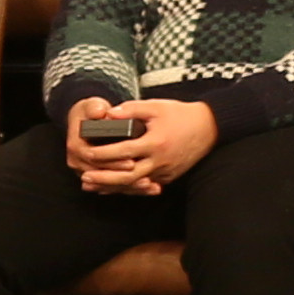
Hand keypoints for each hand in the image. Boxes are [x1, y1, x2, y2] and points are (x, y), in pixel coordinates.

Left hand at [66, 97, 222, 193]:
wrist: (209, 127)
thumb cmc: (181, 114)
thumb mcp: (155, 106)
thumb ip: (130, 109)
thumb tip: (107, 114)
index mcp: (155, 142)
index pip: (123, 151)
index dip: (103, 154)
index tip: (87, 152)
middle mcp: (160, 161)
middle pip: (127, 176)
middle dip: (104, 179)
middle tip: (84, 178)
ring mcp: (165, 172)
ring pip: (135, 185)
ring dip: (114, 187)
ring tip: (94, 186)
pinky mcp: (169, 177)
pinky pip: (145, 186)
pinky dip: (129, 188)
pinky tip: (115, 188)